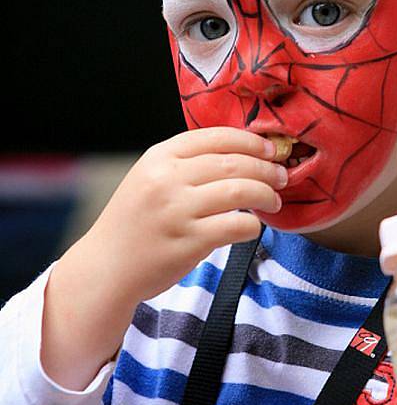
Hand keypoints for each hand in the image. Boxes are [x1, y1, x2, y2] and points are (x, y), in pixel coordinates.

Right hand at [41, 128, 284, 389]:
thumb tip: (243, 151)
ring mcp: (177, 211)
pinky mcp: (187, 242)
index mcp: (159, 156)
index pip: (216, 137)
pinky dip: (253, 224)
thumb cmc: (136, 221)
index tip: (270, 150)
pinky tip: (254, 226)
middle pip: (233, 163)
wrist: (106, 268)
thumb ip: (186, 162)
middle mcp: (167, 179)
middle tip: (281, 176)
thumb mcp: (150, 177)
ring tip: (274, 200)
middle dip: (265, 168)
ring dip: (266, 194)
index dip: (250, 141)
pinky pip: (236, 225)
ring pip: (240, 191)